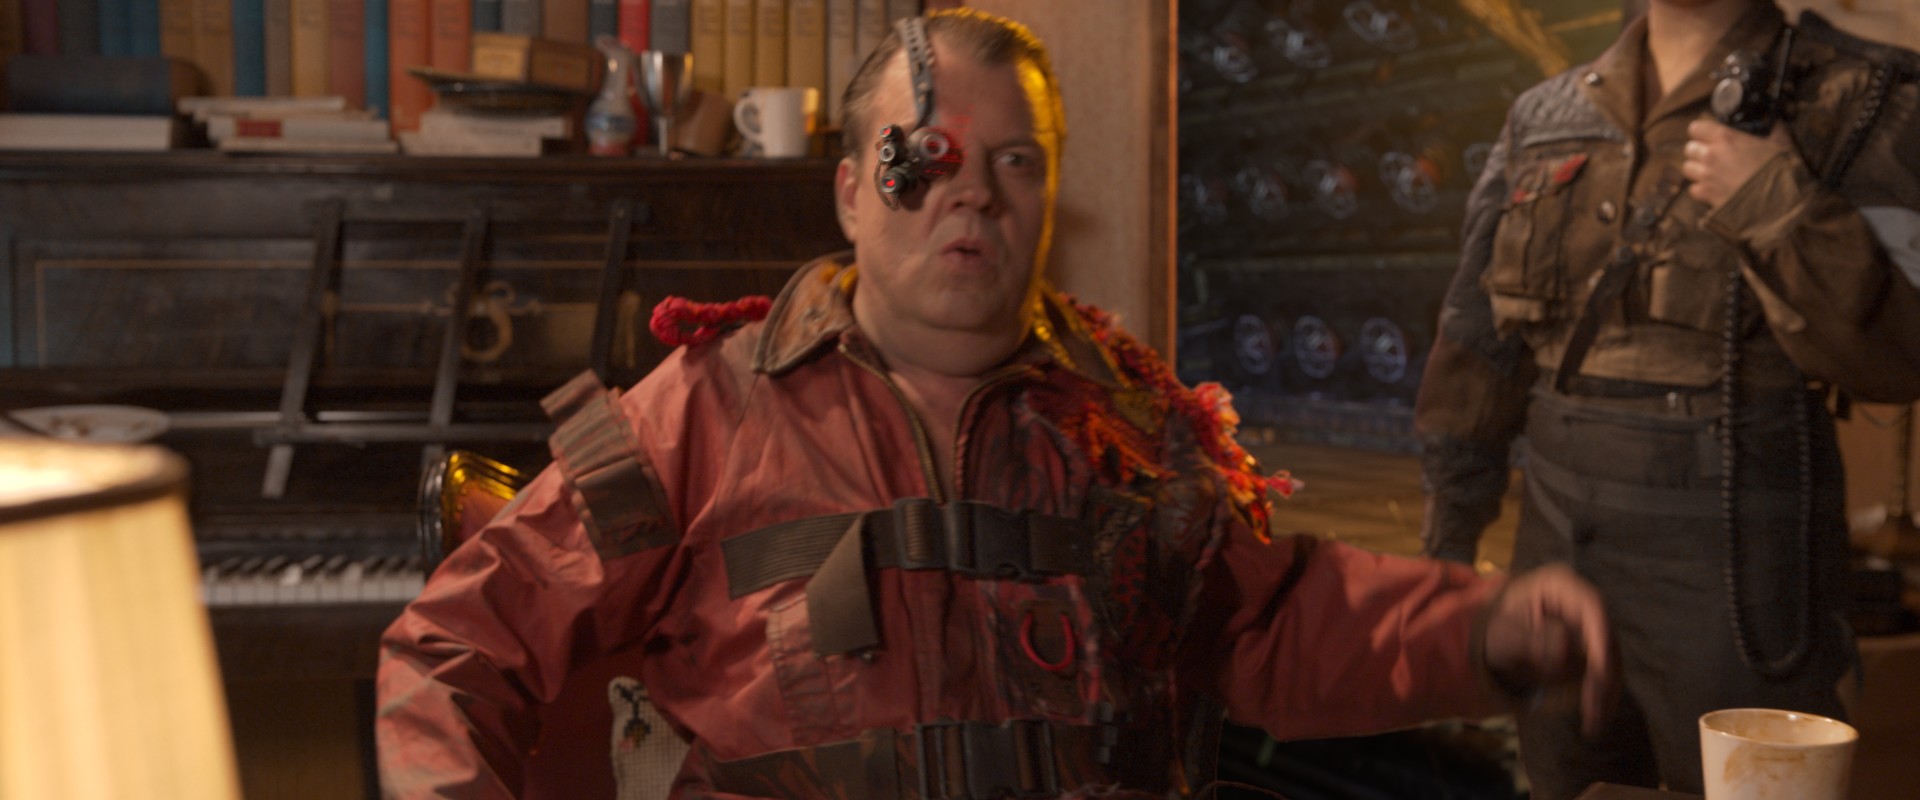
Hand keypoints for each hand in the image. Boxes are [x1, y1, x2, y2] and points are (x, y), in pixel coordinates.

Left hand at [1481, 564, 1613, 736]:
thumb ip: (1528, 640)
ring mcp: (1591, 625)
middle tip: (1592, 710)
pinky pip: (1604, 672)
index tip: (1600, 672)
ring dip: (1605, 692)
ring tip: (1592, 723)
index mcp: (1560, 584)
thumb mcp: (1502, 634)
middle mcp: (1583, 602)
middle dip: (1603, 676)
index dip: (1601, 639)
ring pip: (1610, 659)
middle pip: (1606, 637)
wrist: (1494, 638)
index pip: (1592, 607)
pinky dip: (1601, 695)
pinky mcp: (1593, 648)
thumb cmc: (1494, 629)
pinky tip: (1594, 719)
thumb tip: (1563, 650)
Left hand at [1681, 118, 1791, 207]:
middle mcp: (1711, 154)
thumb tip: (1778, 123)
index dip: (1702, 133)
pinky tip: (1714, 189)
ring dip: (1697, 170)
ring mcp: (1706, 175)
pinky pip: (1693, 189)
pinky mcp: (1706, 194)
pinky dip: (1701, 190)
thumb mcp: (1779, 143)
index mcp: (1726, 137)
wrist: (1779, 199)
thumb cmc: (1780, 168)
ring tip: (1712, 173)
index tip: (1709, 137)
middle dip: (1698, 151)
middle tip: (1713, 157)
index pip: (1696, 128)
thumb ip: (1774, 131)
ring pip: (1687, 168)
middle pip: (1689, 148)